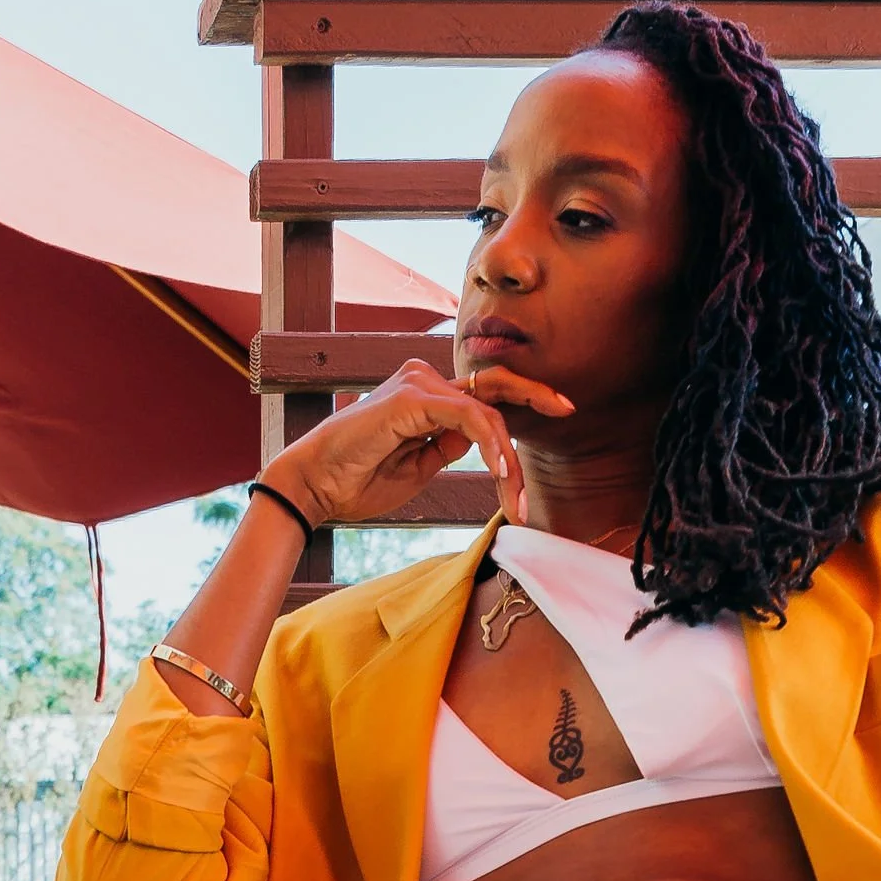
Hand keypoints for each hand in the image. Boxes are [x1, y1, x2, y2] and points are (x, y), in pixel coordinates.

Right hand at [265, 359, 571, 531]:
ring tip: (515, 501)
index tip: (561, 407)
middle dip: (535, 396)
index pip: (485, 391)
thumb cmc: (359, 482)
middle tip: (567, 409)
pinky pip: (468, 418)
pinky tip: (500, 474)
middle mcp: (423, 379)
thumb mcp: (421, 468)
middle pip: (493, 387)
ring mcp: (416, 384)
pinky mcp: (411, 398)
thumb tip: (483, 438)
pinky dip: (490, 447)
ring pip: (486, 414)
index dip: (525, 395)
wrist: (314, 488)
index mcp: (426, 396)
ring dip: (507, 461)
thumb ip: (450, 447)